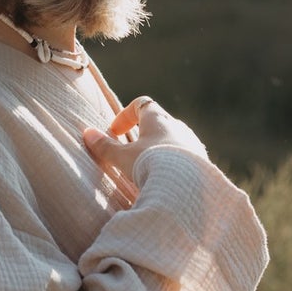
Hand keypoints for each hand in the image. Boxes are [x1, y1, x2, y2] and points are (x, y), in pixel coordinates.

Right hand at [83, 96, 206, 202]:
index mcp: (158, 119)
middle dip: (143, 136)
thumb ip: (105, 147)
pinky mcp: (203, 162)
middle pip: (159, 123)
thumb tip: (87, 133)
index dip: (126, 115)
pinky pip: (185, 158)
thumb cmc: (152, 165)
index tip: (115, 133)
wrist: (187, 186)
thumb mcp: (123, 158)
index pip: (142, 104)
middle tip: (131, 153)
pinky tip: (166, 182)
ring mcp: (193, 144)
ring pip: (173, 141)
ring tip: (148, 171)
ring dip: (159, 151)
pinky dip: (173, 165)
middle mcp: (178, 126)